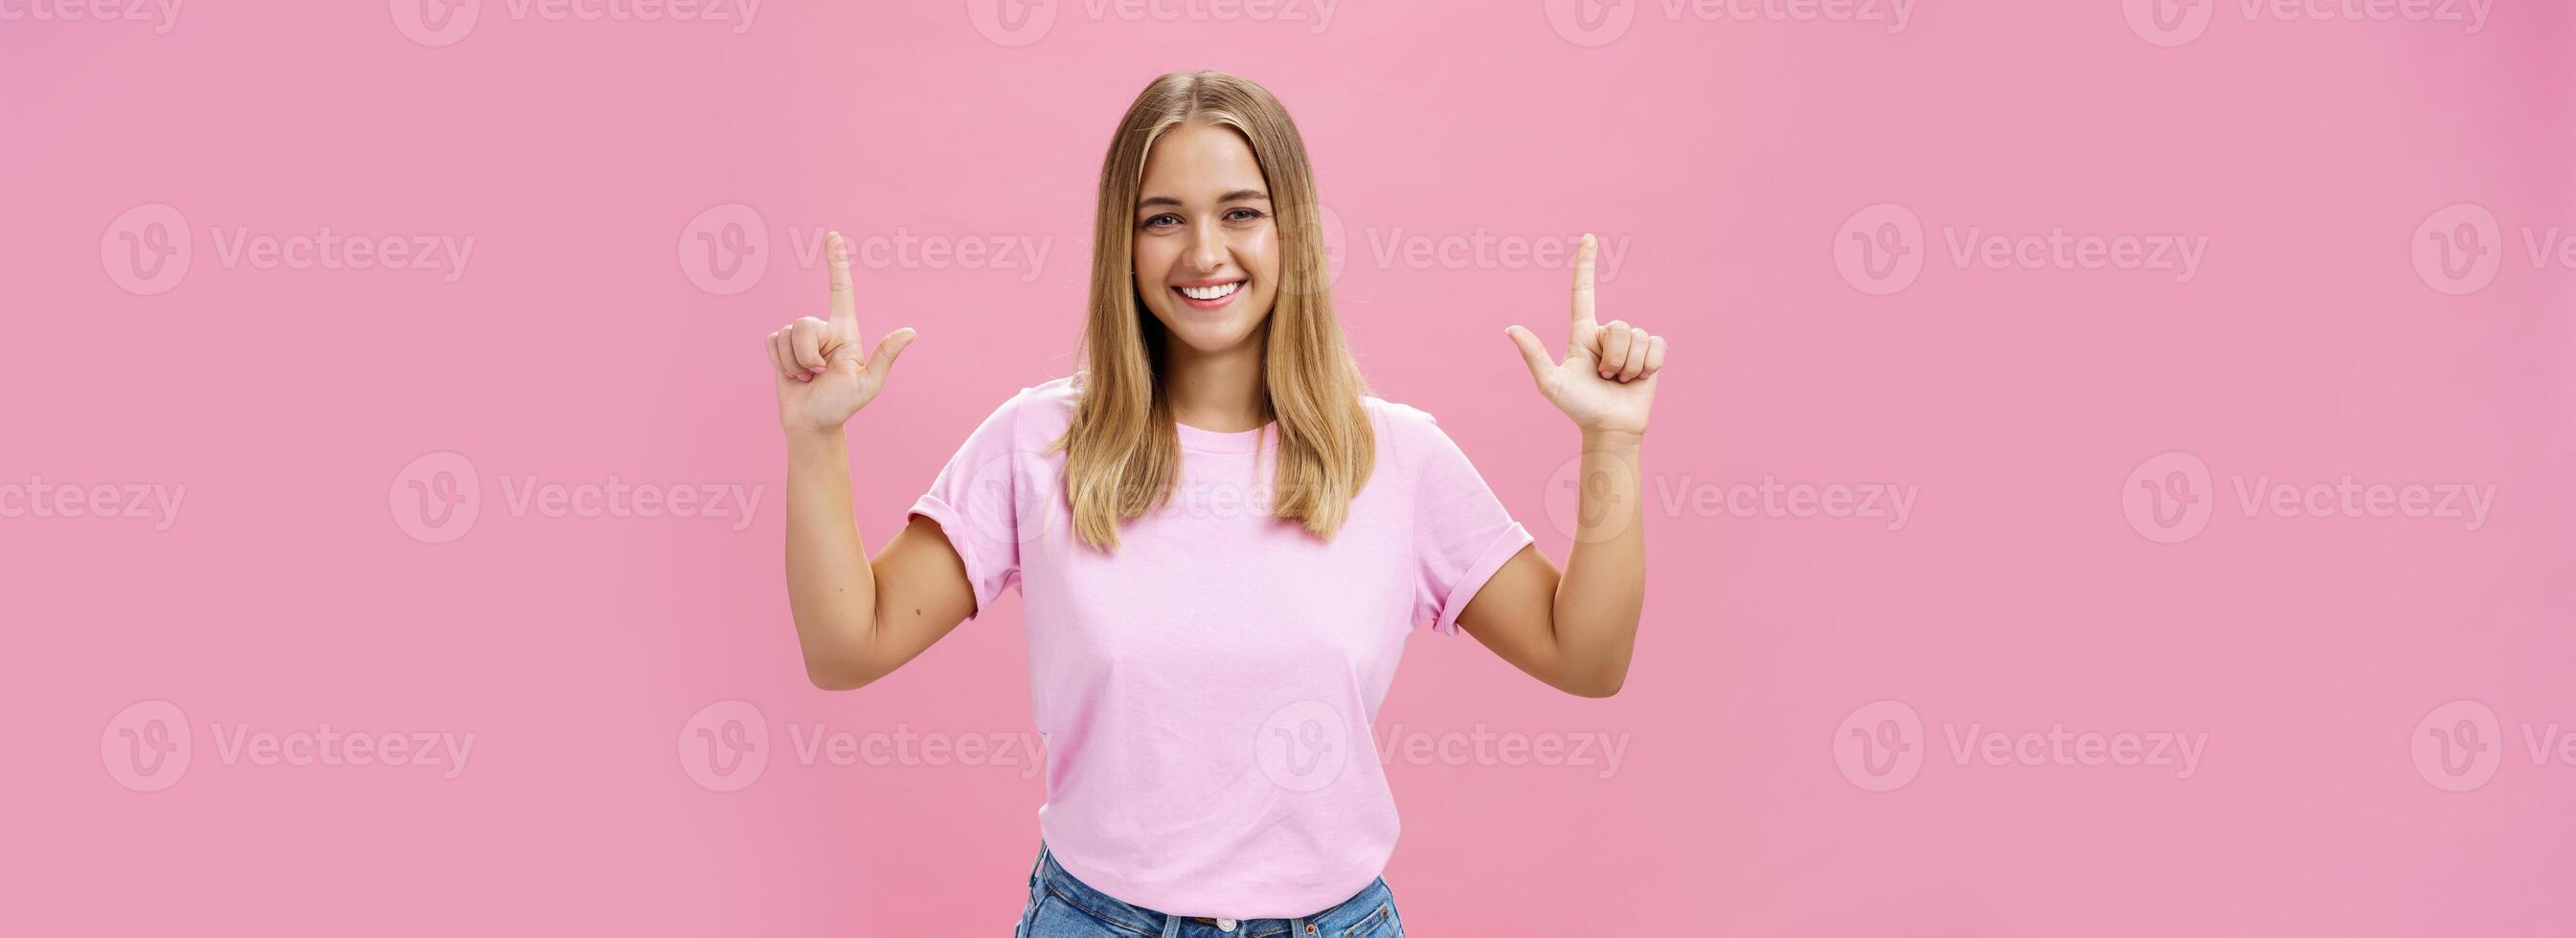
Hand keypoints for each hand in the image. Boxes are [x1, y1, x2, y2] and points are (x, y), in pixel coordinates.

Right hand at [767, 232, 916, 435]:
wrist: (811, 423)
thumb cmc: (841, 405)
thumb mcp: (868, 384)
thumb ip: (885, 356)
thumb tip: (911, 332)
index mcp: (845, 331)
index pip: (841, 290)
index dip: (836, 263)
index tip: (833, 236)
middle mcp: (822, 329)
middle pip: (804, 324)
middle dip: (807, 355)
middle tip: (818, 374)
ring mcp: (799, 337)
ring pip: (785, 335)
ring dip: (793, 363)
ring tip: (806, 377)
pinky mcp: (780, 346)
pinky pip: (771, 342)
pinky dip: (779, 363)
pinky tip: (791, 375)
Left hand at [1505, 233, 1665, 437]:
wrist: (1610, 429)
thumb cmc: (1578, 407)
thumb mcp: (1551, 383)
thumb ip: (1534, 355)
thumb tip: (1511, 329)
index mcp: (1583, 333)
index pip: (1583, 292)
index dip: (1586, 265)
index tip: (1588, 238)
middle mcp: (1608, 333)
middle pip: (1619, 326)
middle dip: (1614, 357)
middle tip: (1605, 377)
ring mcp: (1632, 342)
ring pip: (1638, 337)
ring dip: (1629, 366)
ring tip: (1619, 381)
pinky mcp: (1653, 353)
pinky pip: (1657, 346)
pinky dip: (1649, 366)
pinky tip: (1640, 378)